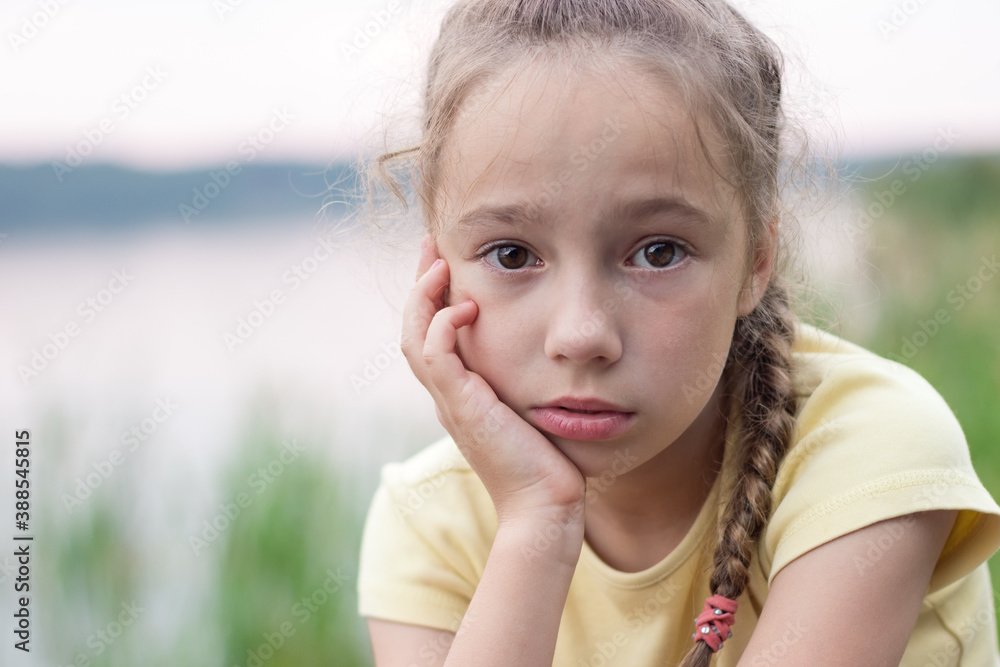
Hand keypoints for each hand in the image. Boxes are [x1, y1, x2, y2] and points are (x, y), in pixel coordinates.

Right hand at [401, 236, 586, 526]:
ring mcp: (451, 403)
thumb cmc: (550, 464)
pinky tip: (466, 307)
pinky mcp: (461, 408)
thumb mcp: (536, 410)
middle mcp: (448, 396)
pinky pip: (435, 357)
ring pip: (415, 338)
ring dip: (423, 297)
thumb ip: (532, 381)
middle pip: (415, 329)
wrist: (544, 506)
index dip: (434, 297)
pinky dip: (442, 327)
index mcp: (461, 395)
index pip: (433, 335)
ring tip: (438, 263)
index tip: (446, 261)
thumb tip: (555, 352)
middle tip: (431, 246)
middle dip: (420, 284)